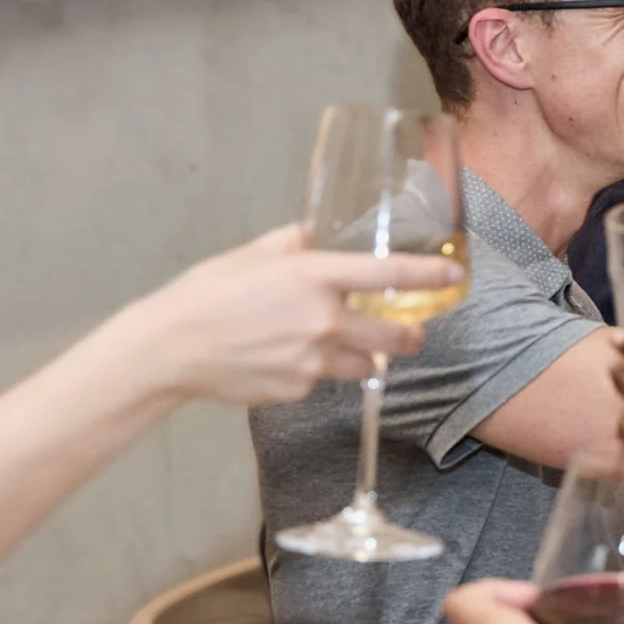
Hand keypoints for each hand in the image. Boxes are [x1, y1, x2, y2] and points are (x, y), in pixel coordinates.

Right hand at [114, 225, 462, 406]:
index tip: (455, 276)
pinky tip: (287, 360)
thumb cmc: (205, 293)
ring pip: (364, 362)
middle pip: (394, 334)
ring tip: (344, 344)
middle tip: (411, 331)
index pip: (391, 274)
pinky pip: (323, 380)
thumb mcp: (250, 254)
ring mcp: (313, 359)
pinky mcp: (299, 389)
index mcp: (314, 276)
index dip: (430, 275)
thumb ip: (291, 243)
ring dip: (364, 354)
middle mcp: (323, 319)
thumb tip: (314, 235)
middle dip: (409, 334)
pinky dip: (316, 371)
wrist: (168, 348)